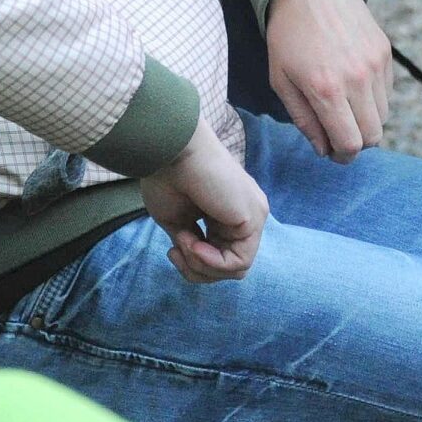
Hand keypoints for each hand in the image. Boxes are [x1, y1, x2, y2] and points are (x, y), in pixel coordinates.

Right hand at [140, 121, 266, 282]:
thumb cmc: (168, 178)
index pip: (222, 259)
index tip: (172, 250)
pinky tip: (193, 243)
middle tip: (175, 251)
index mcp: (228, 214)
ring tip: (184, 242)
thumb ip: (194, 244)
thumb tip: (199, 263)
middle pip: (230, 268)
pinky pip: (239, 261)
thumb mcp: (179, 222)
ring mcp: (253, 215)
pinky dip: (212, 261)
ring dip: (202, 265)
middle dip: (197, 269)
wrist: (169, 151)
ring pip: (236, 269)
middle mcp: (246, 215)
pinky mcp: (253, 216)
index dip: (194, 265)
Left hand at [266, 0, 391, 161]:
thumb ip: (304, 120)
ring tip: (343, 105)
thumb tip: (323, 149)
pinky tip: (352, 83)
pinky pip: (387, 92)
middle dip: (356, 143)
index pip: (350, 144)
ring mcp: (375, 65)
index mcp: (326, 89)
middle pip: (373, 136)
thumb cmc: (288, 35)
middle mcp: (357, 79)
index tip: (333, 152)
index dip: (342, 156)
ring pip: (383, 116)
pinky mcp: (386, 53)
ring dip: (365, 120)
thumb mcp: (281, 80)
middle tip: (338, 134)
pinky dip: (373, 98)